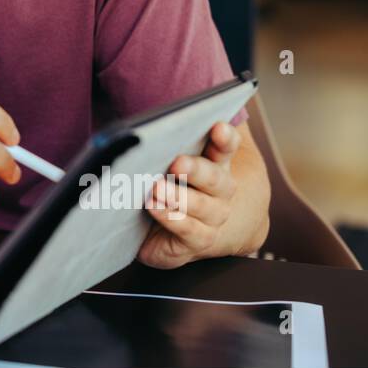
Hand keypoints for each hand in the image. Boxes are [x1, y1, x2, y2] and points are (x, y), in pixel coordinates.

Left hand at [137, 120, 249, 268]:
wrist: (165, 233)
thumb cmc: (163, 188)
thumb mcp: (163, 164)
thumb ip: (162, 147)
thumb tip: (142, 128)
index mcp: (214, 164)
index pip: (225, 147)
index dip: (225, 138)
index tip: (218, 127)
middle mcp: (220, 191)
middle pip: (215, 178)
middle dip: (195, 169)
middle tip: (177, 163)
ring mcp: (213, 217)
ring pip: (203, 206)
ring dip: (179, 197)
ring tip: (157, 188)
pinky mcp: (199, 239)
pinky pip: (189, 230)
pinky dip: (171, 218)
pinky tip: (154, 207)